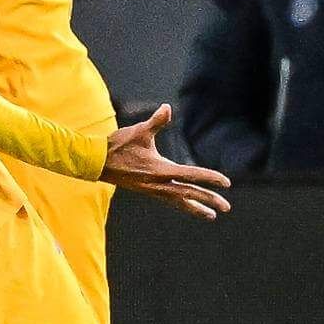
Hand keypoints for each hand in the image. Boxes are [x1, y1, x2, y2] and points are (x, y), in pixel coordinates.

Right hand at [100, 105, 230, 218]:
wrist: (96, 162)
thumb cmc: (118, 145)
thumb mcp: (139, 131)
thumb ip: (156, 121)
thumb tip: (167, 108)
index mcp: (160, 169)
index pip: (191, 174)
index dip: (210, 178)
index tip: (226, 183)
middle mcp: (158, 183)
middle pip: (189, 193)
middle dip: (208, 200)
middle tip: (226, 207)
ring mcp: (152, 189)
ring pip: (179, 201)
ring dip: (196, 208)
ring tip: (212, 216)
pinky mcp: (148, 190)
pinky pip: (170, 200)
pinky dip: (182, 204)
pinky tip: (189, 206)